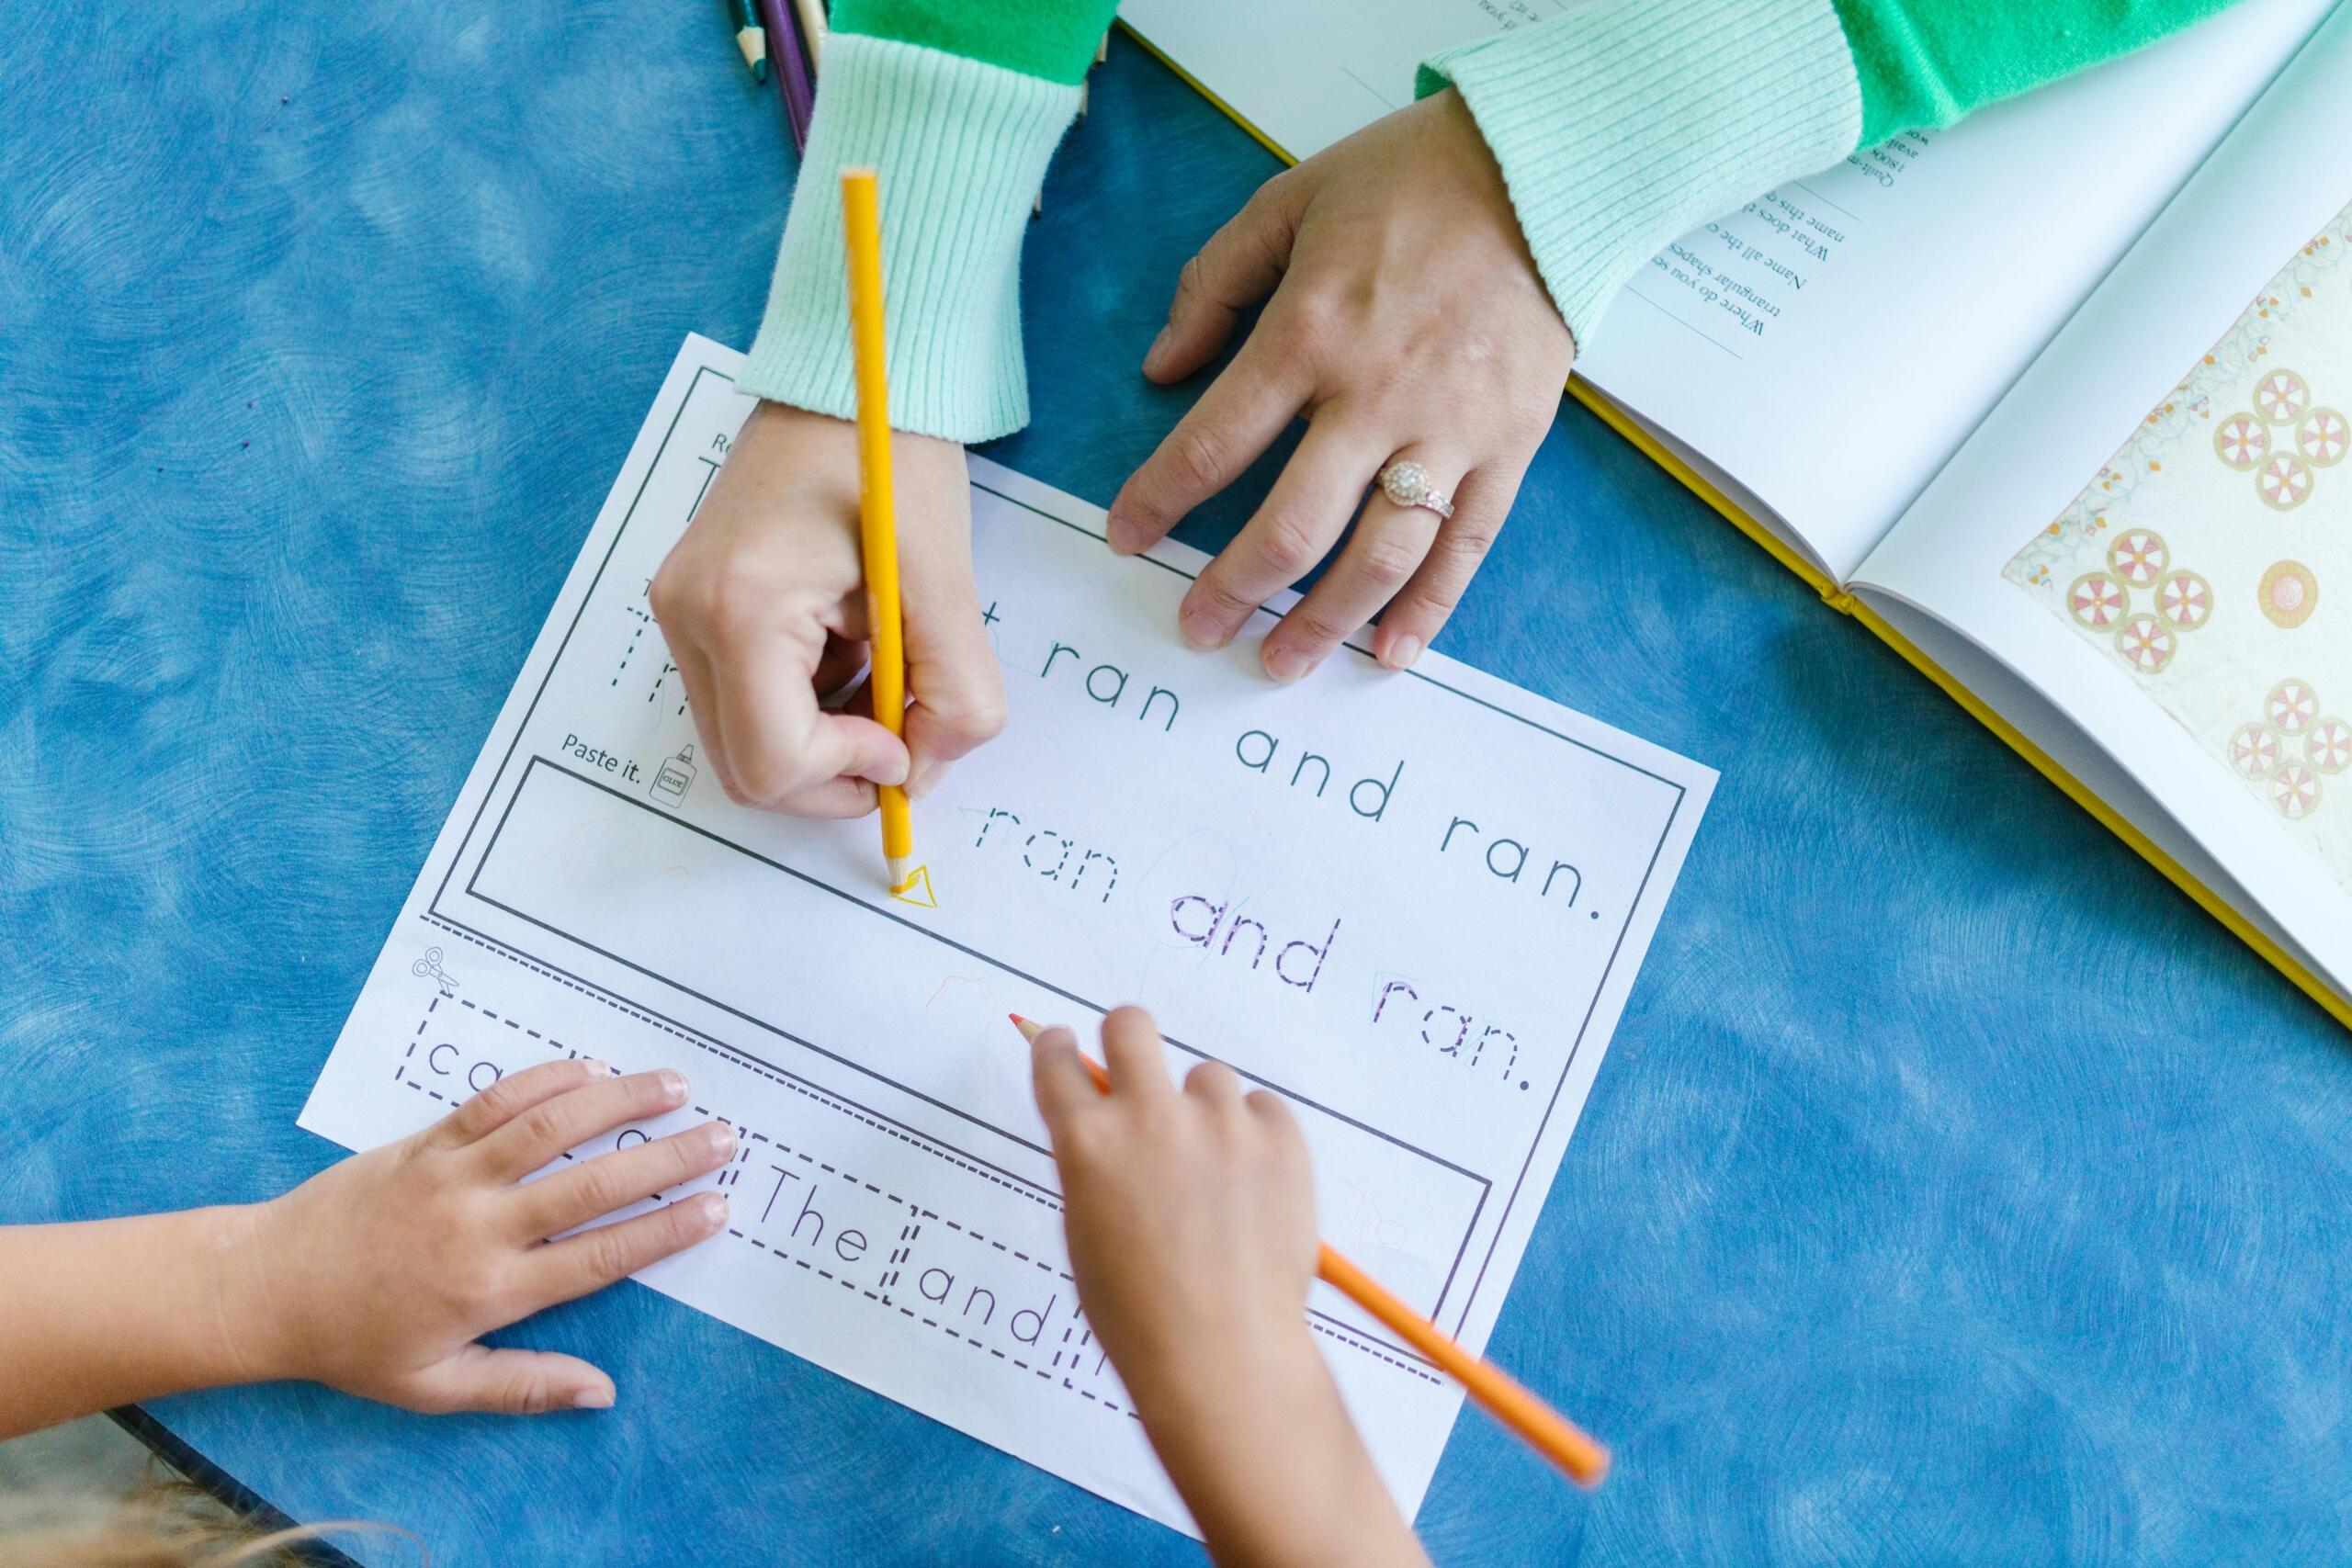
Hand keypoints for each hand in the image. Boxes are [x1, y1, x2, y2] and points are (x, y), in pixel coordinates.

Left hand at [239, 1058, 733, 1413]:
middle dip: (666, 1158)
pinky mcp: (425, 1141)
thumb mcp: (436, 1387)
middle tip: (721, 1138)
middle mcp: (480, 1225)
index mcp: (491, 1290)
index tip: (715, 1208)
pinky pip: (496, 1100)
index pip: (599, 1255)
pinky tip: (591, 1069)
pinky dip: (547, 1080)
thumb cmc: (355, 1344)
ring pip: (551, 1126)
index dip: (664, 1231)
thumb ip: (523, 1385)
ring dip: (619, 1100)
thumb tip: (602, 1393)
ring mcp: (452, 1174)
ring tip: (675, 1085)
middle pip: (592, 1183)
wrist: (264, 1287)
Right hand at [649, 400, 1005, 815]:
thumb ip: (954, 693)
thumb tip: (926, 773)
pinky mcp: (697, 605)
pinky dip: (807, 701)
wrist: (845, 378)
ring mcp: (683, 611)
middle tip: (903, 734)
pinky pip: (746, 696)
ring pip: (747, 740)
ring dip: (824, 735)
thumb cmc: (891, 456)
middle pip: (747, 770)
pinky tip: (851, 643)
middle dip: (833, 773)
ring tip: (880, 662)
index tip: (906, 738)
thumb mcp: (945, 583)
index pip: (773, 762)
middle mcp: (688, 616)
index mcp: (739, 609)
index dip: (850, 773)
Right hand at [1032, 1010, 1427, 1567]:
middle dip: (1126, 1036)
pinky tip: (1252, 1189)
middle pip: (1131, 1025)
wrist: (1222, 1356)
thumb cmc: (1140, 1313)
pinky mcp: (1279, 1138)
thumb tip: (1106, 1125)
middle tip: (1135, 1064)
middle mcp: (1149, 1118)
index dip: (1057, 1049)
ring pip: (1207, 1078)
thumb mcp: (1085, 1233)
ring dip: (1203, 1111)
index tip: (1064, 1044)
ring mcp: (1219, 1124)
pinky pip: (1263, 1109)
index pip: (1056, 1062)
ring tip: (1213, 1178)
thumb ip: (1094, 1166)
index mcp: (1086, 1144)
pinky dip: (1255, 1137)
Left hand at [1108, 88, 1571, 679]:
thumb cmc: (1408, 182)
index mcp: (1309, 333)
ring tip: (1278, 661)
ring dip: (1323, 622)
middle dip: (1234, 589)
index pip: (1215, 442)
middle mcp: (1376, 396)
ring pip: (1379, 556)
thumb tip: (1159, 368)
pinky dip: (1428, 611)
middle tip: (1197, 627)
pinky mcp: (1509, 446)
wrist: (1543, 171)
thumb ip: (1212, 284)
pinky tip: (1387, 655)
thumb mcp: (1287, 202)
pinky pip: (1465, 548)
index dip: (1160, 499)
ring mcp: (1450, 431)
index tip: (1126, 536)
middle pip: (1293, 526)